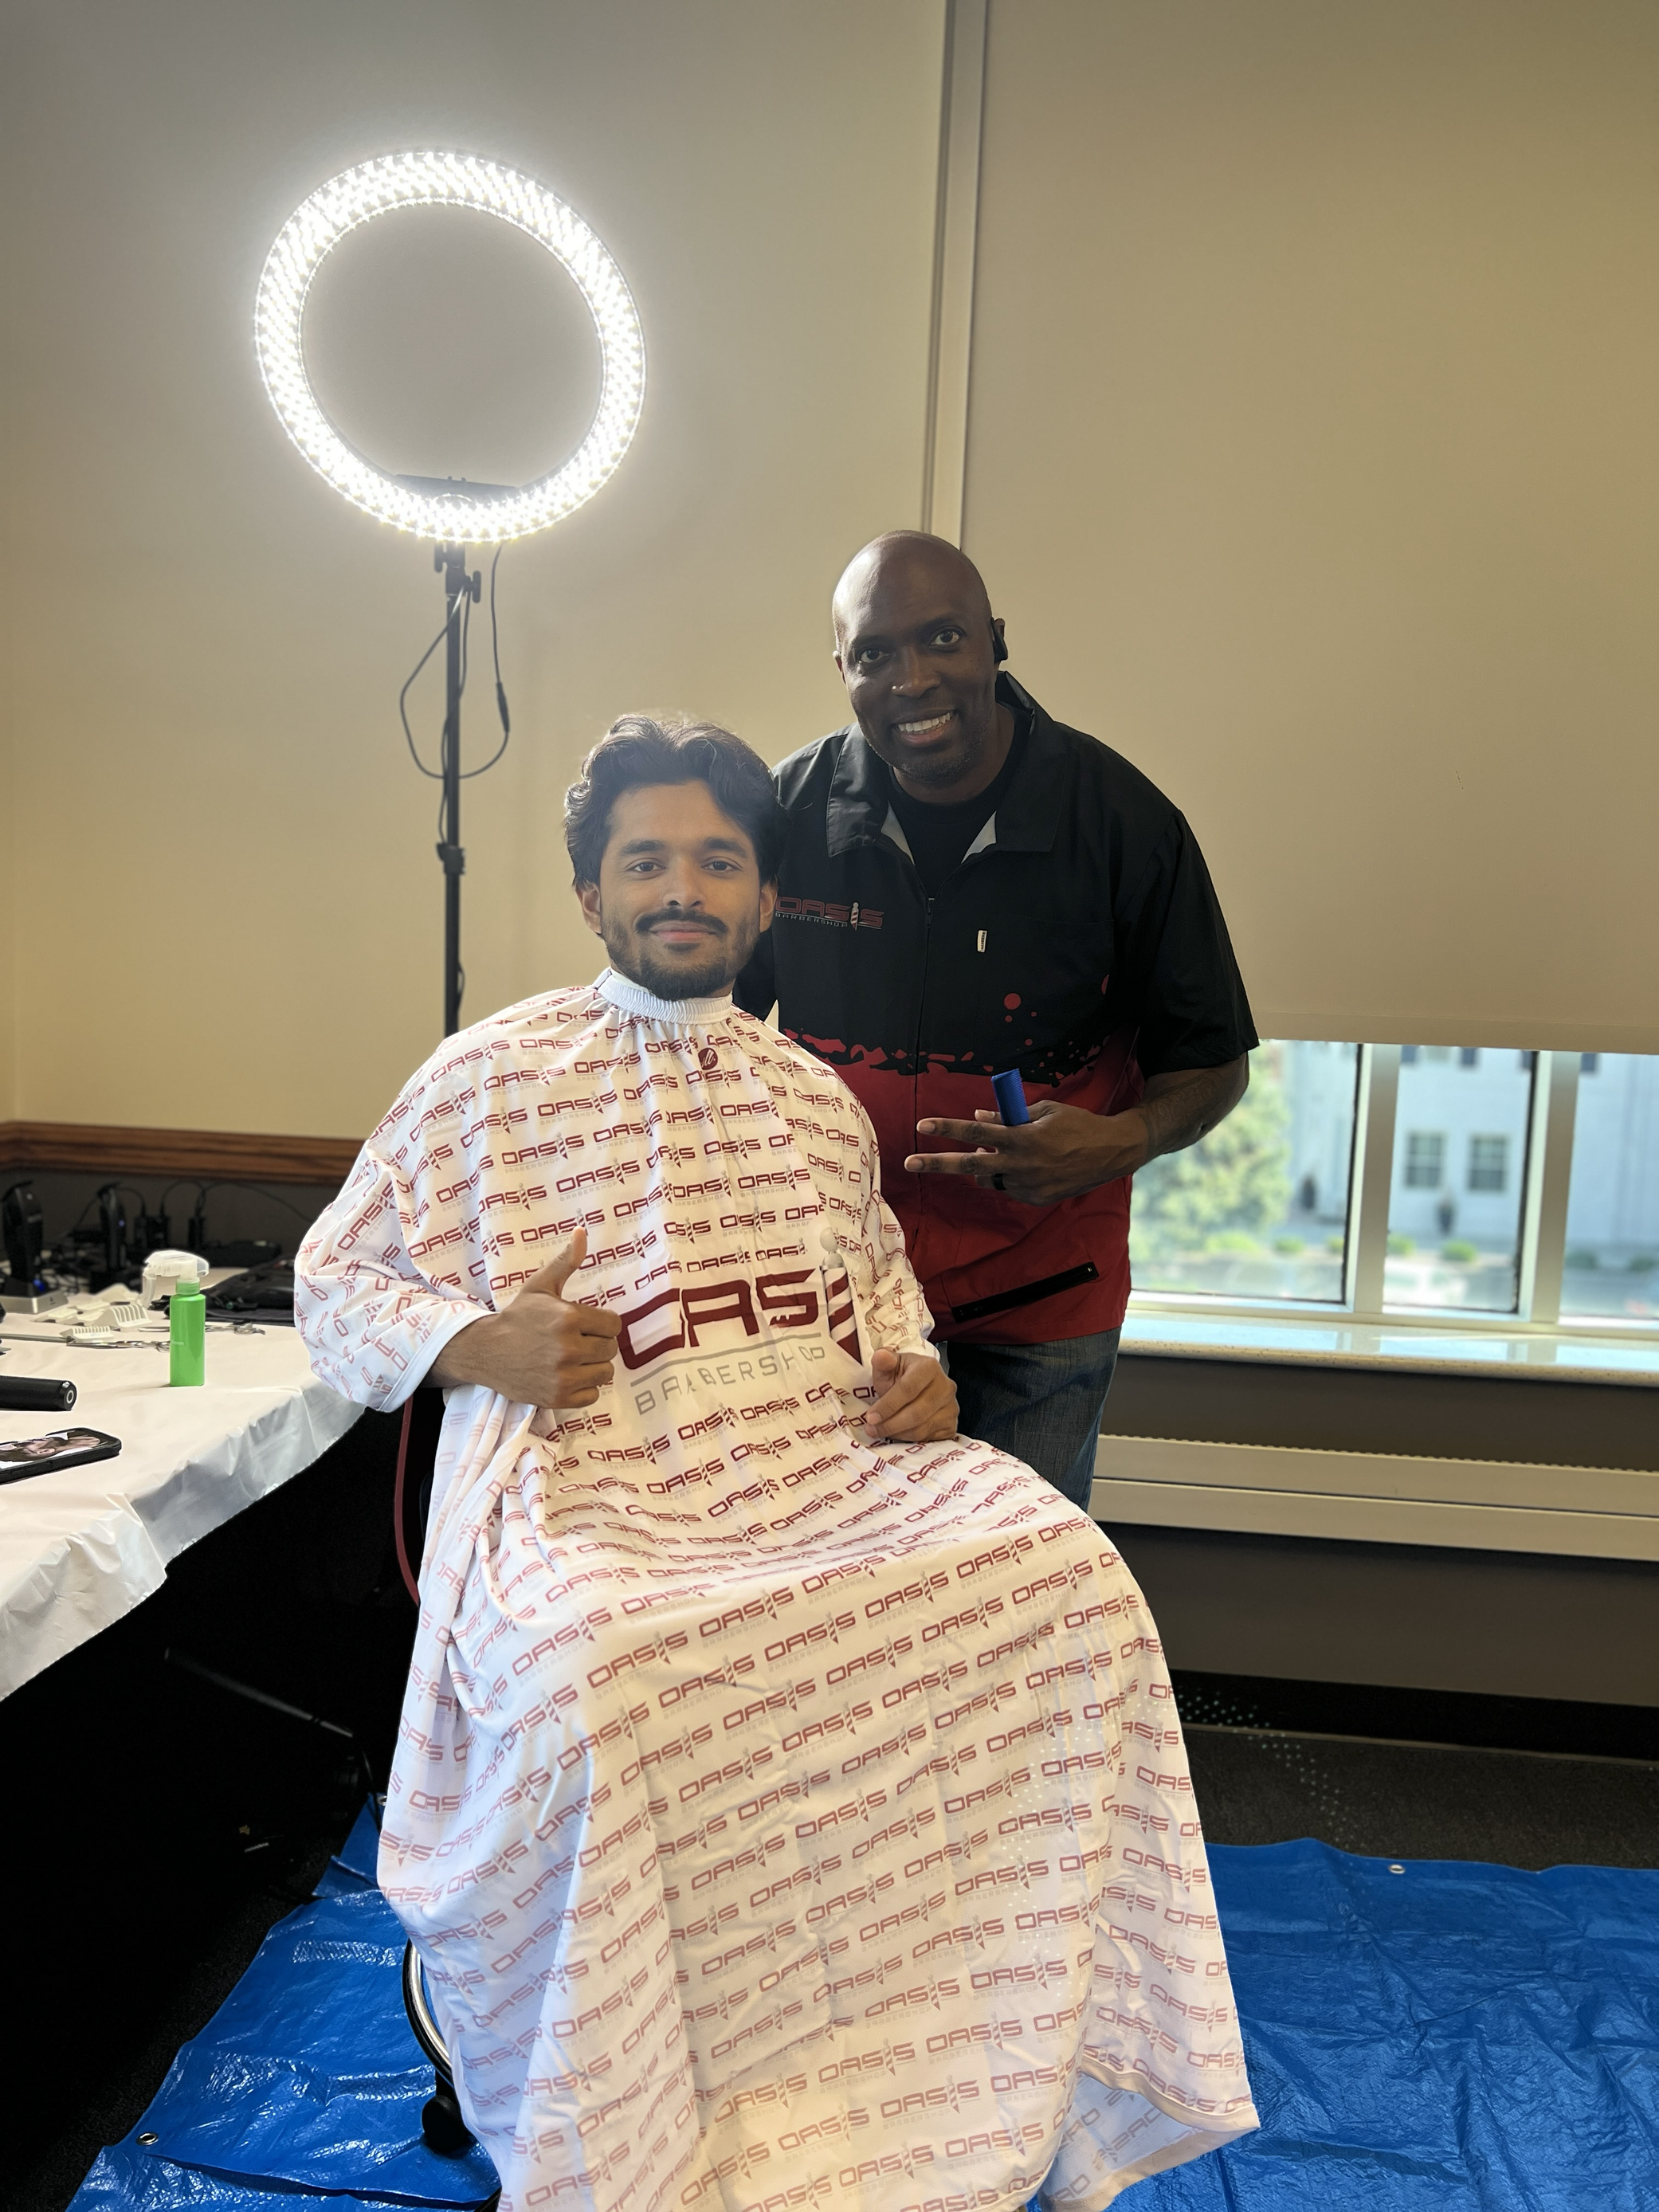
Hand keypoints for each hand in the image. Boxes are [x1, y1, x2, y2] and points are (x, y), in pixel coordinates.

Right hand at [429, 1230, 622, 1406]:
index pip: (613, 1325)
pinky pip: (592, 1395)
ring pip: (604, 1372)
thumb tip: (581, 1232)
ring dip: (593, 1366)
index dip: (602, 1324)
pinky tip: (566, 1376)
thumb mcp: (540, 1286)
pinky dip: (583, 1388)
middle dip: (597, 1344)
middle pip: (610, 1349)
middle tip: (577, 1341)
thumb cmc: (517, 1317)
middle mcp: (569, 1349)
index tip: (586, 1325)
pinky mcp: (558, 1398)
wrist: (486, 1351)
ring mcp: (563, 1377)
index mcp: (568, 1318)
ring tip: (573, 1358)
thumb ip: (566, 1261)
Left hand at [863, 1348, 957, 1442]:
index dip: (888, 1405)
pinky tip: (897, 1434)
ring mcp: (951, 1407)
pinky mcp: (951, 1425)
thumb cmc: (901, 1376)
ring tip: (880, 1431)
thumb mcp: (889, 1366)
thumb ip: (883, 1361)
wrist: (919, 1385)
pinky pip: (929, 1438)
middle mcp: (945, 1387)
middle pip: (916, 1413)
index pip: (908, 1389)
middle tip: (872, 1428)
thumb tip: (880, 1356)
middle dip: (890, 1424)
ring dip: (897, 1433)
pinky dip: (909, 1439)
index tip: (870, 1417)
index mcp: (929, 1367)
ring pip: (922, 1428)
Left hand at [904, 1100, 1148, 1206]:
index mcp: (1022, 1138)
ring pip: (990, 1178)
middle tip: (909, 1162)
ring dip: (986, 1166)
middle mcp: (1021, 1164)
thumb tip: (979, 1118)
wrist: (1111, 1152)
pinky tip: (1033, 1165)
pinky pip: (1010, 1187)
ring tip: (1008, 1152)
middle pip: (969, 1165)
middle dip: (936, 1163)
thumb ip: (1009, 1117)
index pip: (976, 1132)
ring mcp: (1028, 1185)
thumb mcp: (1044, 1111)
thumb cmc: (1077, 1124)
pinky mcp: (1036, 1199)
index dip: (948, 1128)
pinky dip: (1011, 1175)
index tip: (922, 1125)